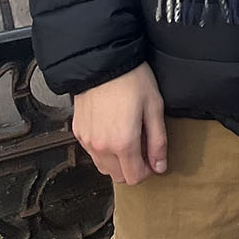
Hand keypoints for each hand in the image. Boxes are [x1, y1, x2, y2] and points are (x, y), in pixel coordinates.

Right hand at [72, 63, 167, 184]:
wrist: (103, 61)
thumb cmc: (131, 79)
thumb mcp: (154, 107)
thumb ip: (158, 141)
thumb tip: (160, 166)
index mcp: (123, 143)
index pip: (134, 177)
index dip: (148, 171)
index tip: (153, 158)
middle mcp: (101, 147)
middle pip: (118, 176)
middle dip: (133, 167)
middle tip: (142, 146)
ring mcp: (87, 140)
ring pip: (103, 167)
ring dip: (117, 161)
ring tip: (127, 136)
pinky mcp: (78, 132)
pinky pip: (92, 151)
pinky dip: (103, 149)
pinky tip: (112, 129)